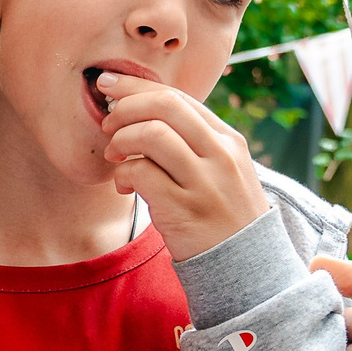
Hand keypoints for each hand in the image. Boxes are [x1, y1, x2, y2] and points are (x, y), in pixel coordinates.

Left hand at [95, 78, 265, 262]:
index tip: (110, 87)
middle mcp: (220, 155)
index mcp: (228, 139)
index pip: (178, 97)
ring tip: (113, 154)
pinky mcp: (184, 209)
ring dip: (121, 139)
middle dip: (126, 107)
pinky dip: (123, 173)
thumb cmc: (222, 213)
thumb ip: (194, 141)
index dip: (137, 88)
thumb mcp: (223, 169)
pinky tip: (123, 184)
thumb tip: (144, 110)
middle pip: (164, 106)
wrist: (244, 263)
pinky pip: (141, 173)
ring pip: (151, 135)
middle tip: (108, 122)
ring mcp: (204, 182)